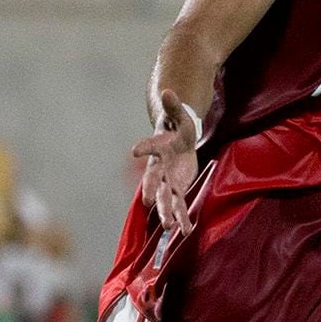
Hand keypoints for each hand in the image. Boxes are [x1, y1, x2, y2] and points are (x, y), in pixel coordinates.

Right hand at [130, 87, 200, 242]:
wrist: (178, 140)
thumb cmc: (178, 126)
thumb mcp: (180, 115)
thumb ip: (174, 106)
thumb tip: (168, 90)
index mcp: (158, 147)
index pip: (149, 146)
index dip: (143, 147)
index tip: (134, 151)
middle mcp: (159, 166)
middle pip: (154, 179)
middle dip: (153, 190)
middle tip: (150, 202)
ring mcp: (167, 179)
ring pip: (166, 198)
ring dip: (167, 212)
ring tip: (168, 226)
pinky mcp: (177, 188)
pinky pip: (179, 205)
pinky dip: (182, 218)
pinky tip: (185, 231)